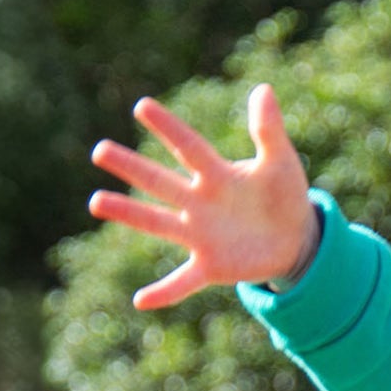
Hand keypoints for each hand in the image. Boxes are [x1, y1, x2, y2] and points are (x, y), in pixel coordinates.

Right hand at [89, 84, 312, 308]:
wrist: (295, 239)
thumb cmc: (284, 196)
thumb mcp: (282, 163)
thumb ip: (269, 130)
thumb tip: (263, 89)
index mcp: (217, 175)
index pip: (189, 148)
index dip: (169, 128)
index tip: (142, 106)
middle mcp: (200, 202)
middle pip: (161, 182)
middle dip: (132, 168)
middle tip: (100, 151)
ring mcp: (201, 235)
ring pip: (159, 223)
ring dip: (130, 214)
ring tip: (96, 202)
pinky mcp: (211, 266)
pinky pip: (183, 281)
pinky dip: (164, 292)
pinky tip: (140, 301)